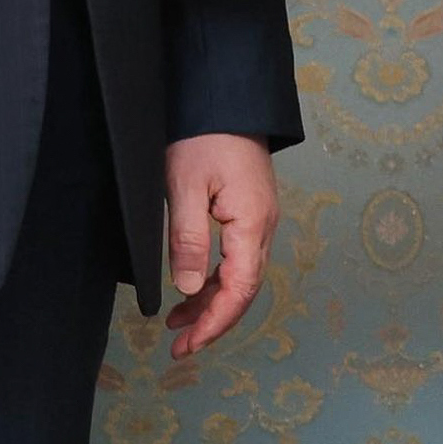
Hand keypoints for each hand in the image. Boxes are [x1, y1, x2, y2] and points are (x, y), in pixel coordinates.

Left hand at [161, 133, 279, 356]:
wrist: (225, 96)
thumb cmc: (204, 134)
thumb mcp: (185, 185)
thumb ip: (187, 238)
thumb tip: (187, 288)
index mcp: (252, 223)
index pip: (239, 290)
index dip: (215, 323)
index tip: (189, 345)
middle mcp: (264, 226)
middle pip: (244, 290)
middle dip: (213, 322)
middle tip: (179, 347)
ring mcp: (260, 218)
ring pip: (240, 276)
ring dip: (212, 302)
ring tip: (178, 323)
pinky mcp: (250, 210)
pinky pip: (237, 257)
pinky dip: (215, 279)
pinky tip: (193, 287)